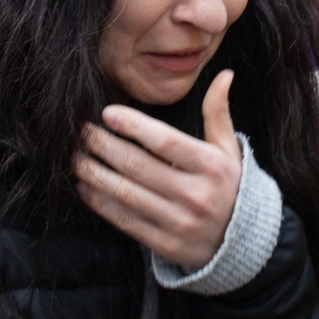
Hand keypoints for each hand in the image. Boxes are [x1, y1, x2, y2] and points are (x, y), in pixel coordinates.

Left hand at [75, 69, 241, 269]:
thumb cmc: (229, 187)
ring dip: (95, 174)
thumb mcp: (230, 151)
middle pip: (138, 166)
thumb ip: (218, 113)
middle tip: (82, 132)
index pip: (166, 142)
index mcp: (211, 167)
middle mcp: (195, 195)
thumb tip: (225, 74)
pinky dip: (100, 203)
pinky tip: (84, 187)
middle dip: (104, 146)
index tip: (107, 113)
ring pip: (126, 194)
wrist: (243, 243)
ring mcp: (179, 222)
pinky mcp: (165, 244)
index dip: (134, 126)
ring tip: (75, 158)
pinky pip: (125, 221)